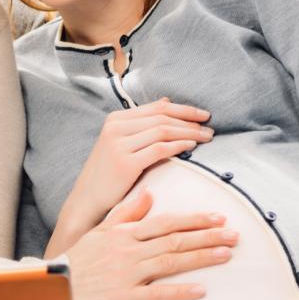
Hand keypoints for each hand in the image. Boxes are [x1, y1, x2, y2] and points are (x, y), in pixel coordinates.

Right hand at [54, 98, 213, 245]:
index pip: (157, 108)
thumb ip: (142, 122)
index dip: (183, 109)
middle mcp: (115, 127)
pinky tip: (191, 148)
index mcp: (116, 119)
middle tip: (210, 127)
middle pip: (162, 117)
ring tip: (206, 138)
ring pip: (163, 131)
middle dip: (189, 121)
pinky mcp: (125, 162)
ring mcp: (118, 144)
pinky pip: (159, 149)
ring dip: (188, 133)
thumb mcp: (121, 141)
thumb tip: (166, 101)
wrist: (89, 198)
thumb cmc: (109, 172)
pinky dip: (178, 146)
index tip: (204, 115)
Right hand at [64, 187, 238, 299]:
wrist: (52, 286)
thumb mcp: (99, 231)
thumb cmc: (77, 260)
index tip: (219, 216)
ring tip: (227, 255)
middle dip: (208, 236)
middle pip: (176, 239)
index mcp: (125, 233)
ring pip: (172, 262)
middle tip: (235, 234)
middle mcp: (130, 250)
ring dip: (201, 257)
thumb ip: (126, 213)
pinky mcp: (125, 297)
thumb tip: (149, 194)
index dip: (195, 219)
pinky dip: (180, 291)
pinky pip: (157, 293)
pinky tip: (201, 290)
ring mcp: (128, 273)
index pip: (167, 222)